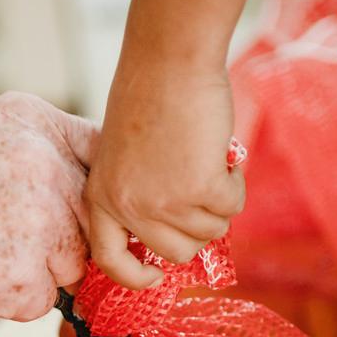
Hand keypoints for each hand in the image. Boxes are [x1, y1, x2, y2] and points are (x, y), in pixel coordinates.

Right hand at [0, 92, 96, 319]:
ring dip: (33, 273)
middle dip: (60, 242)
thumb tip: (85, 217)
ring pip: (71, 266)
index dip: (87, 197)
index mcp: (36, 121)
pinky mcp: (24, 277)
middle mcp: (48, 164)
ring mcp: (41, 221)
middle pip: (91, 221)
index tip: (67, 215)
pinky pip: (42, 302)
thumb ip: (36, 161)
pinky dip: (7, 303)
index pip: (101, 161)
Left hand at [84, 69, 245, 288]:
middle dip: (198, 228)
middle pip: (176, 252)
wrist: (168, 60)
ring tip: (206, 160)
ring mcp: (162, 201)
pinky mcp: (198, 187)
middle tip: (201, 191)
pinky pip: (231, 207)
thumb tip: (176, 236)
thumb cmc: (148, 99)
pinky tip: (221, 154)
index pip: (109, 260)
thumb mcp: (124, 156)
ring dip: (219, 200)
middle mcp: (127, 206)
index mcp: (101, 197)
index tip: (154, 276)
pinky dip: (235, 183)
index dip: (133, 276)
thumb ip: (138, 195)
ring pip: (210, 231)